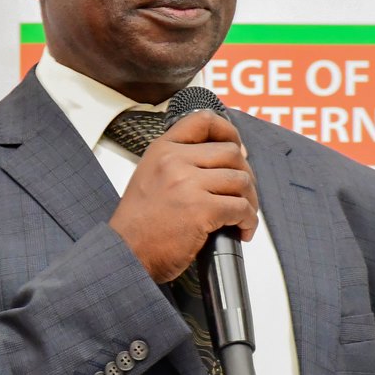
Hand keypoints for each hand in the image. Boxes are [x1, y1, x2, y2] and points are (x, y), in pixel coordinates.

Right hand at [109, 109, 258, 282]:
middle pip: (232, 153)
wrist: (125, 254)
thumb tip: (227, 158)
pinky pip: (241, 208)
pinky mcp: (201, 209)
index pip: (203, 120)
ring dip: (250, 201)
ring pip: (241, 180)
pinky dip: (248, 221)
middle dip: (246, 175)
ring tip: (243, 216)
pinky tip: (241, 231)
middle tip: (243, 195)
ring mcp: (188, 184)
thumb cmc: (139, 225)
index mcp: (162, 150)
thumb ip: (180, 163)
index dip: (229, 131)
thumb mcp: (150, 177)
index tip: (239, 148)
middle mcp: (174, 161)